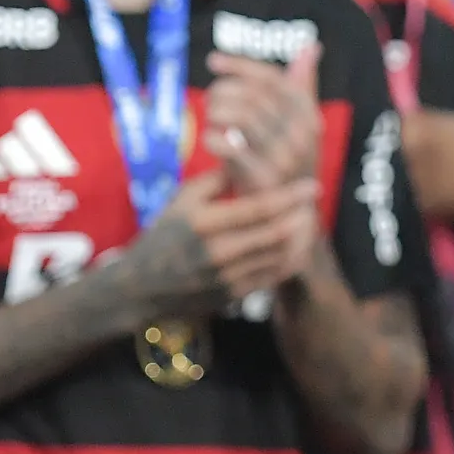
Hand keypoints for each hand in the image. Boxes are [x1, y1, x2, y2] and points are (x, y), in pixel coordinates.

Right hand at [97, 173, 317, 322]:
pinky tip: (295, 245)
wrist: (139, 288)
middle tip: (312, 203)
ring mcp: (227, 278)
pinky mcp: (233, 296)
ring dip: (301, 238)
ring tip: (307, 221)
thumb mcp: (182, 200)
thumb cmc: (163, 235)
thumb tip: (251, 157)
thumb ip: (219, 180)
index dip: (291, 195)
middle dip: (302, 216)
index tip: (314, 185)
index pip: (260, 207)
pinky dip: (291, 259)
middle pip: (278, 233)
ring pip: (281, 256)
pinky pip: (274, 276)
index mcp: (204, 223)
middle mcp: (218, 252)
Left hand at [204, 47, 320, 192]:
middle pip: (254, 95)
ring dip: (217, 112)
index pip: (272, 78)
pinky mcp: (264, 179)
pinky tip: (210, 139)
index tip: (213, 61)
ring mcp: (285, 157)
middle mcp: (302, 133)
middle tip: (210, 99)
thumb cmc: (286, 165)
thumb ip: (301, 87)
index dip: (240, 65)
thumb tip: (311, 48)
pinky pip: (230, 147)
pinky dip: (213, 138)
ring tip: (211, 118)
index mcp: (309, 114)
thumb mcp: (297, 125)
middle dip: (224, 91)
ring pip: (241, 116)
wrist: (291, 219)